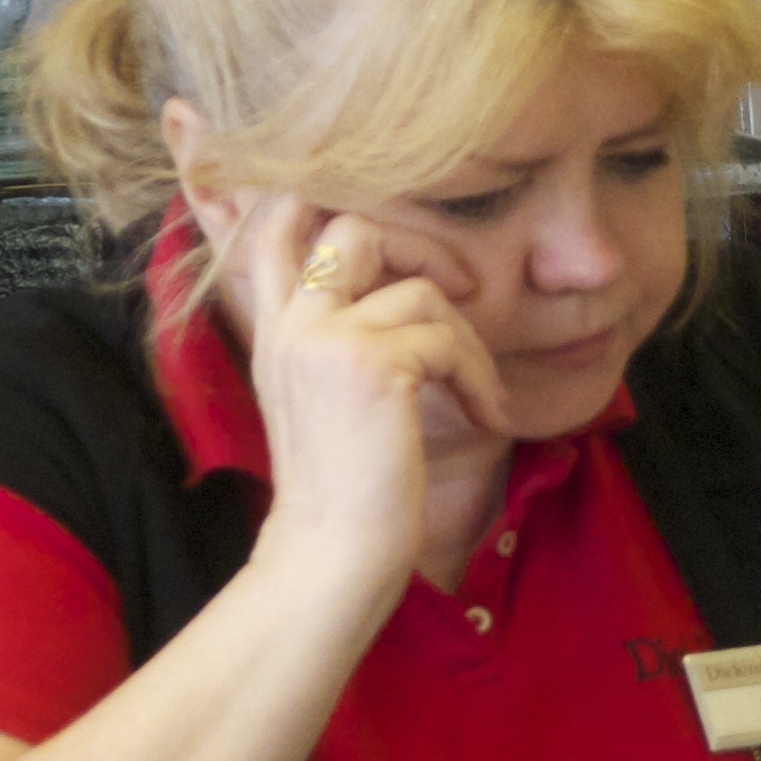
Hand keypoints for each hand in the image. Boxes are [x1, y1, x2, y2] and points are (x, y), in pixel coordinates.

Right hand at [229, 197, 512, 592]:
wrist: (330, 556)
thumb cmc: (343, 492)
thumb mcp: (326, 399)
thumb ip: (341, 338)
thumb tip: (413, 287)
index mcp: (274, 331)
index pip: (277, 224)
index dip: (332, 205)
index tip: (398, 249)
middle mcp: (291, 325)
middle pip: (351, 227)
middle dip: (420, 248)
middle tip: (460, 292)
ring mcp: (326, 340)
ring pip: (418, 289)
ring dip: (468, 339)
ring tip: (480, 390)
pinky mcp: (373, 366)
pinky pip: (448, 340)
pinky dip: (480, 378)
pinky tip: (487, 415)